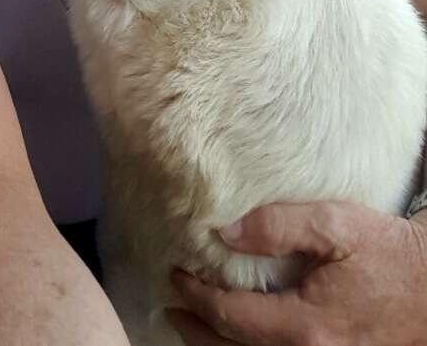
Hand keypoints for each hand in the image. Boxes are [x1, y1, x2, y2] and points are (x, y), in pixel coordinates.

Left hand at [167, 201, 426, 344]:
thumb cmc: (387, 253)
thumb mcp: (336, 224)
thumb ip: (278, 226)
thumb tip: (226, 233)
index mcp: (306, 325)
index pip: (231, 316)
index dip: (197, 296)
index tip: (177, 273)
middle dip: (196, 330)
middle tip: (172, 306)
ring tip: (192, 324)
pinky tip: (235, 336)